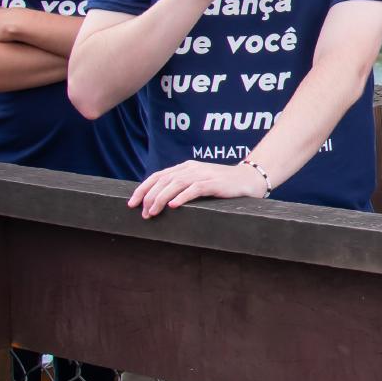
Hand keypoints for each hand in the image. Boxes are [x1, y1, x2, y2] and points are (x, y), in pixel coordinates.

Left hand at [128, 158, 268, 218]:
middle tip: (142, 213)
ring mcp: (203, 174)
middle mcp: (191, 168)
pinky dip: (182, 197)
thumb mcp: (200, 182)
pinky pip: (195, 189)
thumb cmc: (224, 184)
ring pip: (175, 184)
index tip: (132, 203)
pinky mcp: (214, 183)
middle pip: (163, 180)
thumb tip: (161, 203)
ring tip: (153, 212)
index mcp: (185, 167)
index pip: (158, 176)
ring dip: (161, 199)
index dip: (143, 189)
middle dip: (149, 197)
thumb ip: (184, 187)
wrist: (250, 178)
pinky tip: (174, 206)